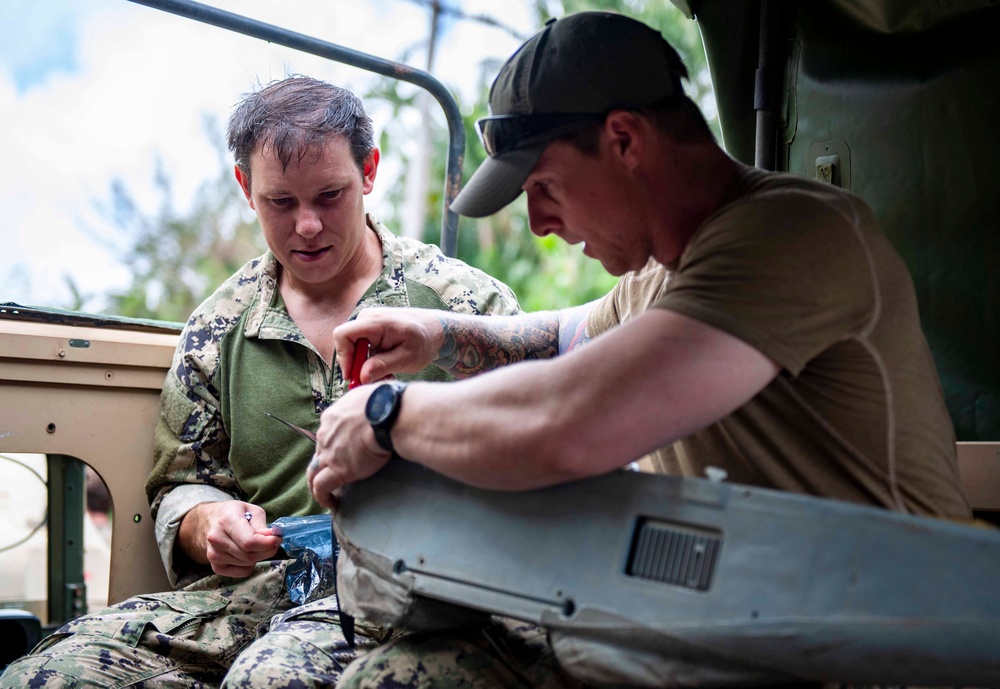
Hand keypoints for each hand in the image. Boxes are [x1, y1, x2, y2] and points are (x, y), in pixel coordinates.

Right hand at [178, 501, 281, 577]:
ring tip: (256, 544)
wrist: (209, 521)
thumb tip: (272, 538)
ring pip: (247, 564)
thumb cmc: (233, 513)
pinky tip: (247, 553)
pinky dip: (250, 565)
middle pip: (249, 555)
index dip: (268, 543)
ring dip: (259, 556)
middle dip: (267, 551)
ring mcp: (214, 555)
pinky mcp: (216, 566)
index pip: (249, 542)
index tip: (278, 539)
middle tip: (273, 543)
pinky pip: (242, 572)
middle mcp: (217, 539)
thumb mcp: (251, 510)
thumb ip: (262, 525)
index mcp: (226, 521)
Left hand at [308, 385, 392, 509]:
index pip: (327, 434)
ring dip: (316, 484)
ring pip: (313, 473)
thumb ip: (365, 404)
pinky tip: (330, 503)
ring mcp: (329, 453)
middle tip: (332, 474)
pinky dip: (322, 496)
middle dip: (323, 464)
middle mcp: (325, 435)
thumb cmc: (384, 402)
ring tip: (324, 494)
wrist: (385, 415)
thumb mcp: (368, 395)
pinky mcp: (337, 470)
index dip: (332, 445)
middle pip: (318, 453)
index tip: (342, 452)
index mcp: (332, 417)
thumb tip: (375, 404)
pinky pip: (321, 487)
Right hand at [334, 307, 444, 384]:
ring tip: (387, 376)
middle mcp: (368, 318)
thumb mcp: (407, 358)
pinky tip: (387, 369)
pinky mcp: (370, 329)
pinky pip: (362, 348)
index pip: (343, 335)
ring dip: (366, 367)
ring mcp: (368, 322)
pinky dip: (371, 362)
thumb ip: (383, 366)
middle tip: (374, 382)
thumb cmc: (424, 342)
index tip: (353, 376)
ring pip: (354, 349)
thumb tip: (361, 377)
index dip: (344, 357)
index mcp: (376, 322)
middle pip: (347, 345)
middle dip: (357, 367)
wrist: (436, 330)